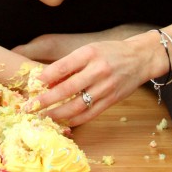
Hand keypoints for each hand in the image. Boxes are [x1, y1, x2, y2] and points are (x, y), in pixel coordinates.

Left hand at [31, 40, 145, 126]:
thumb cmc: (110, 52)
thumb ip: (70, 64)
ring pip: (78, 105)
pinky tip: (64, 121)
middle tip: (31, 106)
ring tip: (44, 116)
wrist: (140, 58)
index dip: (46, 76)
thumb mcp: (89, 50)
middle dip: (46, 100)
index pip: (63, 66)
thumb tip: (47, 81)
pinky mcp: (112, 100)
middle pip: (68, 89)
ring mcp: (106, 87)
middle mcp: (98, 71)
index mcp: (90, 54)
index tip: (34, 83)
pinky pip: (91, 114)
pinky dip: (76, 120)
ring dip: (58, 113)